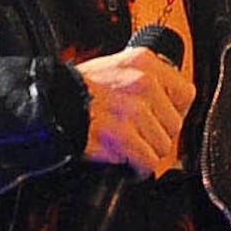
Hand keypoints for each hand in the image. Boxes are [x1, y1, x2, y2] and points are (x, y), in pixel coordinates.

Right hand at [78, 41, 191, 176]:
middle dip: (158, 136)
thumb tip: (166, 101)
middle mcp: (142, 83)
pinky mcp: (122, 135)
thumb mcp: (113, 68)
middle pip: (175, 124)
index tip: (162, 119)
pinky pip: (146, 161)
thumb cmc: (74, 89)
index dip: (174, 112)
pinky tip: (125, 161)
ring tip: (128, 147)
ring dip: (146, 152)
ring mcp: (133, 109)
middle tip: (139, 137)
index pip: (185, 94)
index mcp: (143, 62)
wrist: (45, 103)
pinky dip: (137, 167)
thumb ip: (141, 80)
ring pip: (162, 146)